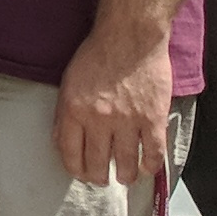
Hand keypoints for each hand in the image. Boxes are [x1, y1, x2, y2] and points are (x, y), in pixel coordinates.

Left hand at [55, 23, 174, 189]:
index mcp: (73, 109)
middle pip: (97, 162)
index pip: (69, 151)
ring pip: (126, 163)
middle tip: (101, 179)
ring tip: (124, 177)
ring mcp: (128, 121)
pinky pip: (153, 152)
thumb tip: (63, 140)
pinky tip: (147, 169)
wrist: (130, 36)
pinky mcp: (153, 118)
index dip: (75, 168)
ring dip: (125, 175)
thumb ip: (66, 112)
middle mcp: (99, 120)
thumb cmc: (97, 54)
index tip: (80, 173)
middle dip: (98, 176)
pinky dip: (150, 166)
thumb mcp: (69, 81)